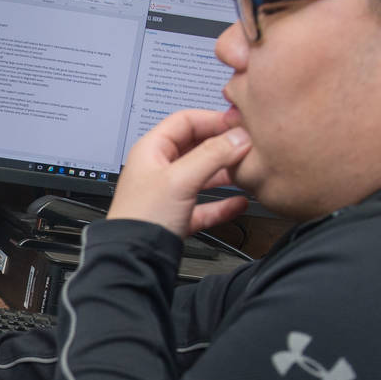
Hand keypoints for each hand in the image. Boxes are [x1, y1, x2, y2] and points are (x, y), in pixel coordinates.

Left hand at [107, 109, 251, 237]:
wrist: (133, 259)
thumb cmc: (142, 218)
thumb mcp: (179, 179)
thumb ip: (211, 155)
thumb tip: (237, 138)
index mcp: (152, 151)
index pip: (185, 121)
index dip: (212, 119)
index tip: (238, 124)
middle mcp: (159, 169)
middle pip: (196, 147)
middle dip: (223, 146)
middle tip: (247, 147)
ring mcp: (167, 194)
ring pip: (201, 175)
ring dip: (225, 174)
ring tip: (247, 171)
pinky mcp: (176, 218)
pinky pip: (203, 205)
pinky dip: (221, 204)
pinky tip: (239, 204)